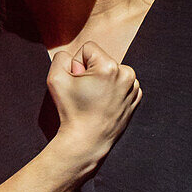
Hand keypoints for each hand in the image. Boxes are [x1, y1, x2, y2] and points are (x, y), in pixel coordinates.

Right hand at [47, 41, 141, 161]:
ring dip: (102, 81)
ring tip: (94, 100)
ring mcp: (133, 88)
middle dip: (90, 72)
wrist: (86, 142)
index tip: (77, 82)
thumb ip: (61, 57)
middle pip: (101, 60)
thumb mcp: (55, 78)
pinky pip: (121, 84)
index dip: (77, 64)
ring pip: (112, 71)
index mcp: (109, 67)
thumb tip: (73, 57)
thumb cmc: (70, 111)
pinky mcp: (135, 98)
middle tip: (85, 94)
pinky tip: (104, 104)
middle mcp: (126, 74)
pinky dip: (112, 91)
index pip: (88, 49)